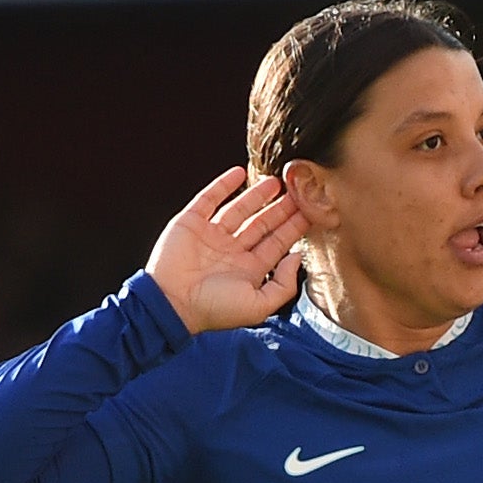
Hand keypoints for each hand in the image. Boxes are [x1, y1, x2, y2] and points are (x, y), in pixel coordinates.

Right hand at [144, 167, 305, 334]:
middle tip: (299, 192)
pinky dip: (223, 185)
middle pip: (262, 224)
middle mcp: (232, 251)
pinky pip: (209, 199)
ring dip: (257, 195)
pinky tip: (239, 173)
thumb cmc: (215, 309)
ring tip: (276, 182)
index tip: (310, 211)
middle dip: (281, 209)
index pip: (276, 244)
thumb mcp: (259, 306)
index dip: (293, 228)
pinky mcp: (192, 222)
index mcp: (249, 270)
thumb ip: (284, 284)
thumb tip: (298, 257)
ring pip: (239, 209)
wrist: (172, 303)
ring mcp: (212, 235)